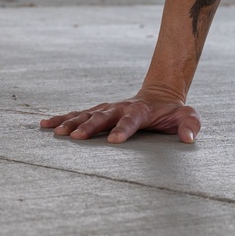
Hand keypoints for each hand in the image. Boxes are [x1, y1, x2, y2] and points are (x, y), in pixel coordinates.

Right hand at [40, 88, 200, 143]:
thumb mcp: (187, 115)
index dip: (124, 129)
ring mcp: (108, 108)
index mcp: (141, 111)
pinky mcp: (98, 111)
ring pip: (87, 114)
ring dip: (71, 122)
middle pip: (103, 116)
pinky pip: (78, 114)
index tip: (115, 140)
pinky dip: (62, 118)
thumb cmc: (172, 111)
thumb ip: (190, 125)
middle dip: (90, 126)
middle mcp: (120, 107)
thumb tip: (189, 138)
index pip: (132, 120)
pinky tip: (44, 124)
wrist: (159, 95)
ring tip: (55, 132)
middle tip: (75, 138)